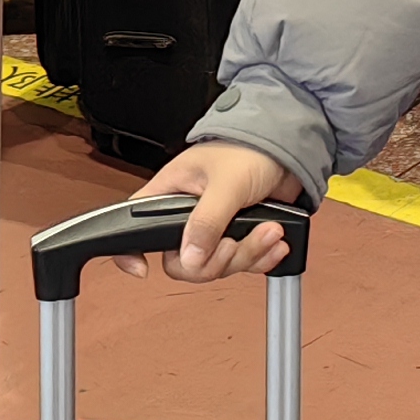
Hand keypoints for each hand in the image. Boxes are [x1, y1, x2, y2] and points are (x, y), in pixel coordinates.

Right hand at [113, 138, 304, 282]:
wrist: (289, 150)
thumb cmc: (250, 149)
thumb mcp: (227, 184)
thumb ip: (207, 221)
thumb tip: (189, 258)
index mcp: (170, 194)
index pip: (134, 226)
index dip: (131, 253)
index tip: (144, 270)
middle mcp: (187, 216)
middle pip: (183, 262)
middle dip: (216, 261)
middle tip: (233, 243)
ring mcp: (213, 230)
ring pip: (216, 266)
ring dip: (248, 254)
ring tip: (269, 230)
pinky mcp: (237, 237)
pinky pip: (242, 264)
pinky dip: (261, 257)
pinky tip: (275, 240)